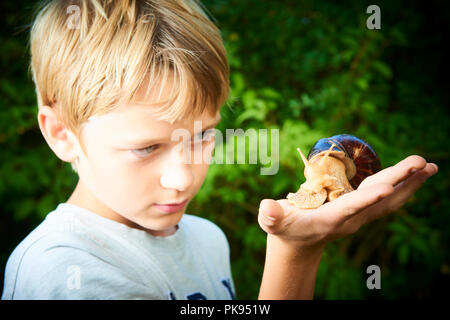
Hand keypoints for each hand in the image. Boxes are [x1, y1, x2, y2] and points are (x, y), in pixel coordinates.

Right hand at [258, 155, 437, 247]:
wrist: (298, 244)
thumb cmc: (284, 230)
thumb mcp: (274, 223)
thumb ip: (272, 216)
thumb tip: (268, 207)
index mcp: (329, 220)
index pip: (351, 208)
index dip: (368, 199)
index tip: (388, 188)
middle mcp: (350, 218)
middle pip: (379, 200)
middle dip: (401, 182)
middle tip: (423, 164)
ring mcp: (357, 214)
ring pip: (388, 199)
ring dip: (409, 183)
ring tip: (428, 166)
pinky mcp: (359, 208)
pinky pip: (384, 197)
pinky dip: (401, 184)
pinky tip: (411, 173)